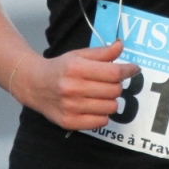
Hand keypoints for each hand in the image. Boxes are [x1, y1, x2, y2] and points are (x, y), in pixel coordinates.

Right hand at [10, 40, 136, 131]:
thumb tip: (121, 46)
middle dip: (117, 85)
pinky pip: (101, 122)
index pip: (113, 72)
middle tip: (110, 82)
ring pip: (111, 107)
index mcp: (76, 68)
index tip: (134, 69)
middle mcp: (72, 88)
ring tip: (100, 95)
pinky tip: (94, 106)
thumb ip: (102, 52)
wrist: (34, 84)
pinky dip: (102, 114)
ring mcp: (70, 107)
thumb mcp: (79, 55)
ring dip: (110, 100)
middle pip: (115, 90)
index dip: (128, 70)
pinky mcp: (69, 122)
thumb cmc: (60, 68)